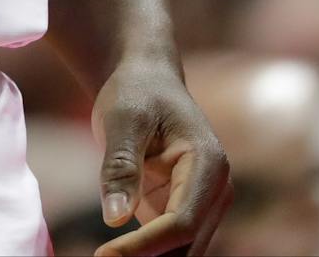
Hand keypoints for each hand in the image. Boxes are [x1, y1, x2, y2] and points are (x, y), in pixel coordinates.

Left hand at [90, 59, 232, 256]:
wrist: (148, 79)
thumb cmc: (136, 92)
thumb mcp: (123, 119)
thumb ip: (121, 167)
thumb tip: (115, 220)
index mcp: (208, 165)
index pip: (181, 222)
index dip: (144, 246)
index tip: (104, 255)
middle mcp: (214, 191)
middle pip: (187, 244)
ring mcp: (202, 203)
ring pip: (181, 250)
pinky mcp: (183, 209)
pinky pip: (169, 243)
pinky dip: (145, 254)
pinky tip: (115, 256)